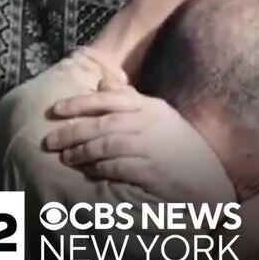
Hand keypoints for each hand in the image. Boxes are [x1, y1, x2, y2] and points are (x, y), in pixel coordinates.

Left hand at [44, 80, 234, 203]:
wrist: (208, 179)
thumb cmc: (180, 147)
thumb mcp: (160, 116)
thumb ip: (131, 99)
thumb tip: (102, 80)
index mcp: (151, 107)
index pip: (110, 99)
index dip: (80, 103)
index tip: (56, 110)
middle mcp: (151, 124)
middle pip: (103, 123)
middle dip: (72, 131)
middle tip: (50, 140)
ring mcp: (153, 147)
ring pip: (107, 144)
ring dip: (82, 151)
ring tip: (67, 157)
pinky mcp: (154, 171)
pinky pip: (119, 166)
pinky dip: (101, 168)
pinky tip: (90, 171)